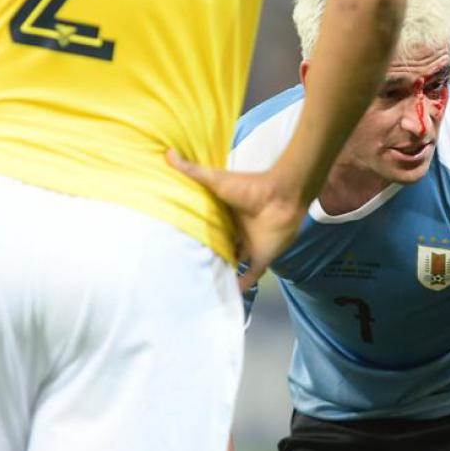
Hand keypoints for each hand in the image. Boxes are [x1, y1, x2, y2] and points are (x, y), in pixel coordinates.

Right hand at [168, 150, 306, 291]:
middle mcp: (238, 232)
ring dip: (223, 273)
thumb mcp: (216, 179)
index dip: (195, 237)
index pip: (208, 229)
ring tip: (201, 287)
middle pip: (220, 247)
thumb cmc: (249, 186)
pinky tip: (228, 297)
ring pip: (234, 263)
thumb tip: (167, 153)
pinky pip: (251, 276)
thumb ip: (192, 170)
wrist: (282, 195)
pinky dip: (241, 287)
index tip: (176, 246)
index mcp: (226, 215)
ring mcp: (251, 245)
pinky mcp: (263, 257)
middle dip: (208, 257)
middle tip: (185, 271)